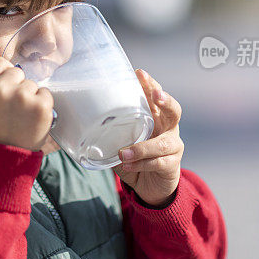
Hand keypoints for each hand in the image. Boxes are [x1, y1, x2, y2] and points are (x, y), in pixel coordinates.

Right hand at [0, 57, 54, 151]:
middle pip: (17, 72)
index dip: (3, 75)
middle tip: (12, 107)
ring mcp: (22, 96)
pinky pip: (46, 94)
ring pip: (32, 84)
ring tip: (20, 117)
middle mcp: (1, 88)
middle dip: (16, 86)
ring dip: (29, 97)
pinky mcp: (41, 107)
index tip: (5, 89)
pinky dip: (42, 106)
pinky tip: (31, 120)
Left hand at [113, 69, 183, 207]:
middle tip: (155, 95)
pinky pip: (158, 162)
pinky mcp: (172, 165)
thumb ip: (111, 132)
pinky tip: (127, 166)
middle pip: (174, 111)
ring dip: (141, 147)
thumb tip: (83, 121)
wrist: (149, 186)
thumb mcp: (122, 142)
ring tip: (123, 153)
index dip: (150, 84)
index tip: (139, 73)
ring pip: (162, 143)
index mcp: (156, 118)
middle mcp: (168, 129)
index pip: (156, 97)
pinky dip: (141, 164)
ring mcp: (173, 147)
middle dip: (165, 101)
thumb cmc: (134, 158)